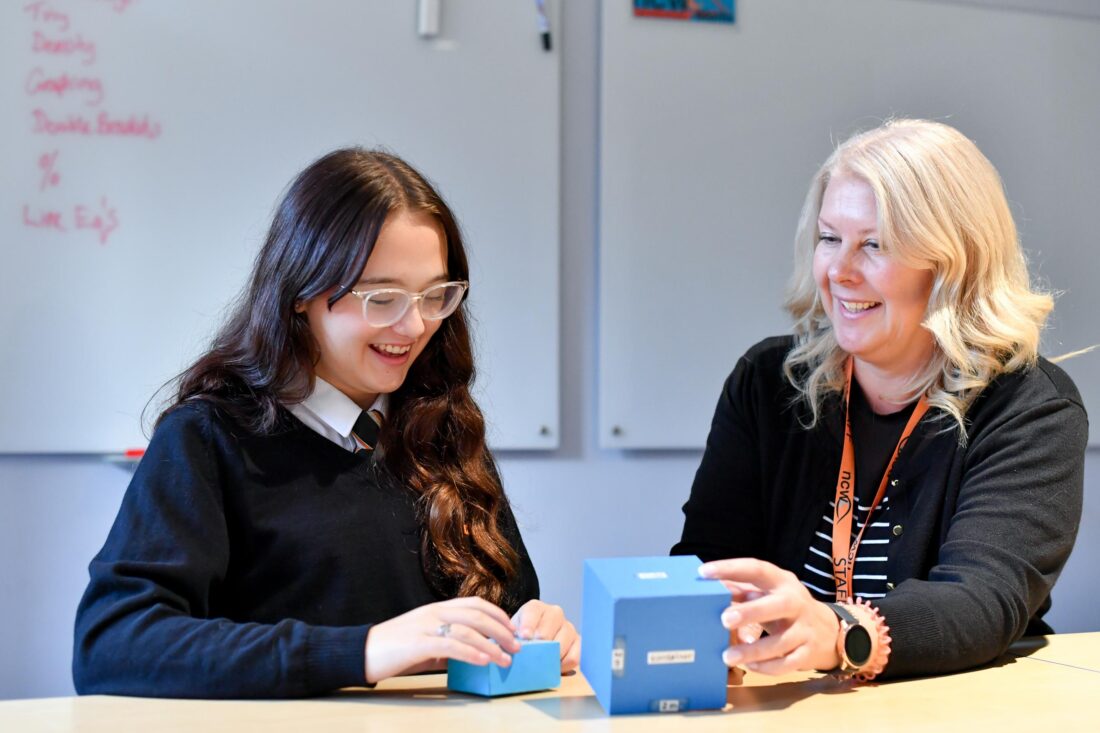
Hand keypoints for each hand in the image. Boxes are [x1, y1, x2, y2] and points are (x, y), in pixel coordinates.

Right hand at [364, 597, 521, 683]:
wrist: (362, 652)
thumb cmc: (394, 649)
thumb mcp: (426, 641)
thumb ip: (448, 642)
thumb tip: (473, 654)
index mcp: (437, 609)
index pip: (475, 604)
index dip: (498, 615)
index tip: (513, 629)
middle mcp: (434, 613)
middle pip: (477, 615)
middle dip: (502, 630)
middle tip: (517, 646)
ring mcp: (426, 626)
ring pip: (468, 630)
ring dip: (492, 645)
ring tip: (506, 659)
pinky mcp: (418, 643)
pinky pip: (451, 645)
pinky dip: (471, 652)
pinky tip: (484, 661)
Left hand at [511, 600, 580, 671]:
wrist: (535, 641)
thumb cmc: (522, 637)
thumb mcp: (513, 633)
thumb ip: (511, 637)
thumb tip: (512, 648)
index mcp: (536, 608)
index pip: (532, 613)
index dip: (528, 626)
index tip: (525, 638)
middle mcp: (555, 613)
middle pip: (547, 630)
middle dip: (538, 645)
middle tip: (532, 657)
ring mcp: (568, 627)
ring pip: (561, 643)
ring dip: (550, 657)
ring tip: (541, 665)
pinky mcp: (578, 642)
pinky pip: (574, 657)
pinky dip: (563, 665)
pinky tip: (554, 667)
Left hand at [699, 558, 840, 674]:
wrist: (830, 630)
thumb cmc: (786, 607)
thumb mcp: (768, 592)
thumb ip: (741, 589)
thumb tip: (707, 587)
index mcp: (781, 581)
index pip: (757, 569)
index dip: (731, 568)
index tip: (705, 572)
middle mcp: (795, 602)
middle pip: (776, 606)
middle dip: (750, 612)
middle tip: (724, 620)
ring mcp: (805, 629)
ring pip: (781, 642)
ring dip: (753, 650)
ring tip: (728, 657)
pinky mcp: (809, 652)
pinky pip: (788, 663)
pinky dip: (767, 667)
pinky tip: (749, 666)